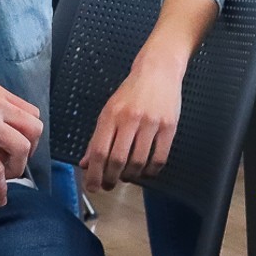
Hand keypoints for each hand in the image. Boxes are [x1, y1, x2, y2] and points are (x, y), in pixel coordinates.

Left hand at [79, 52, 184, 192]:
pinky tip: (146, 170)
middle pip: (118, 160)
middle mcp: (130, 118)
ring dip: (131, 176)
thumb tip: (86, 164)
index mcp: (111, 115)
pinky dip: (151, 171)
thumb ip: (97, 138)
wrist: (159, 69)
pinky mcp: (169, 126)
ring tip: (128, 176)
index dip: (94, 174)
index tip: (92, 187)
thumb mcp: (109, 110)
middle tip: (109, 185)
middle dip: (111, 179)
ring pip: (138, 162)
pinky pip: (159, 158)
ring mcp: (151, 122)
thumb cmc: (133, 91)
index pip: (99, 152)